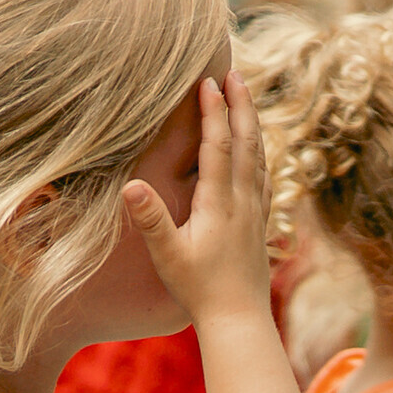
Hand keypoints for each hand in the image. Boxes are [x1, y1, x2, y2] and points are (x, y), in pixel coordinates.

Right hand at [135, 60, 276, 328]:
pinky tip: (257, 149)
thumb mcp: (168, 256)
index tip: (208, 81)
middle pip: (246, 141)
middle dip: (240, 104)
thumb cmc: (199, 290)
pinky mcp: (261, 223)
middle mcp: (243, 200)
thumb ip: (151, 220)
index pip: (219, 145)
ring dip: (252, 122)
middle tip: (235, 73)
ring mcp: (256, 210)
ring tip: (246, 98)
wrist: (240, 319)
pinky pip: (262, 175)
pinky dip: (259, 151)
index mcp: (219, 202)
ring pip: (258, 155)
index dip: (213, 112)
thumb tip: (130, 185)